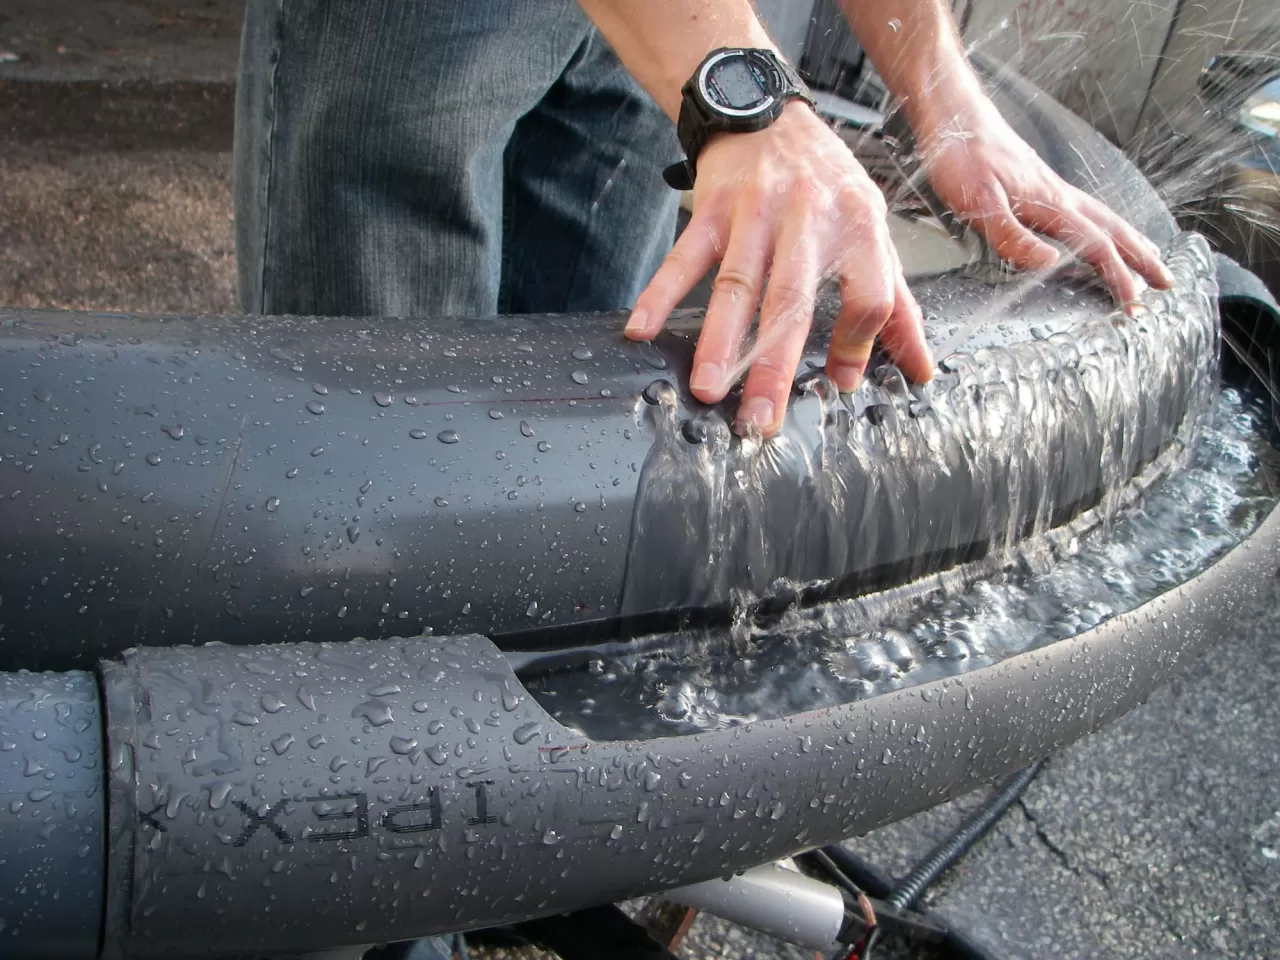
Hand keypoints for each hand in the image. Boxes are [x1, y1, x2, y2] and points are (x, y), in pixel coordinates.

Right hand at [625, 102, 934, 437]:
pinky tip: (641, 329)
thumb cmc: (826, 183)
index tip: (838, 382)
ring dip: (718, 340)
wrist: (769, 115)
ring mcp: (754, 214)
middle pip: (791, 302)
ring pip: (735, 285)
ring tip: (707, 387)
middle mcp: (807, 219)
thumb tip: (920, 367)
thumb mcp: (872, 230)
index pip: (867, 295)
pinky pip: (682, 258)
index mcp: (857, 227)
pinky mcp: (711, 209)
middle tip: (760, 416)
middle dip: (774, 365)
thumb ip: (897, 302)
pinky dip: (658, 293)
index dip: (857, 343)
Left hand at [915, 94, 1173, 309]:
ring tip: (1146, 258)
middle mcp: (1059, 194)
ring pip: (1103, 216)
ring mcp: (1051, 187)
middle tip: (1165, 282)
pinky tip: (1098, 229)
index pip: (1095, 245)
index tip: (1132, 304)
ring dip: (1129, 240)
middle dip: (1141, 259)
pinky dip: (1104, 224)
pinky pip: (1086, 208)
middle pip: (1113, 229)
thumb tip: (1049, 262)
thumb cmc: (961, 155)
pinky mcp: (1038, 183)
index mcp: (1050, 203)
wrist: (954, 115)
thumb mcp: (978, 202)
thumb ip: (1012, 235)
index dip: (1116, 277)